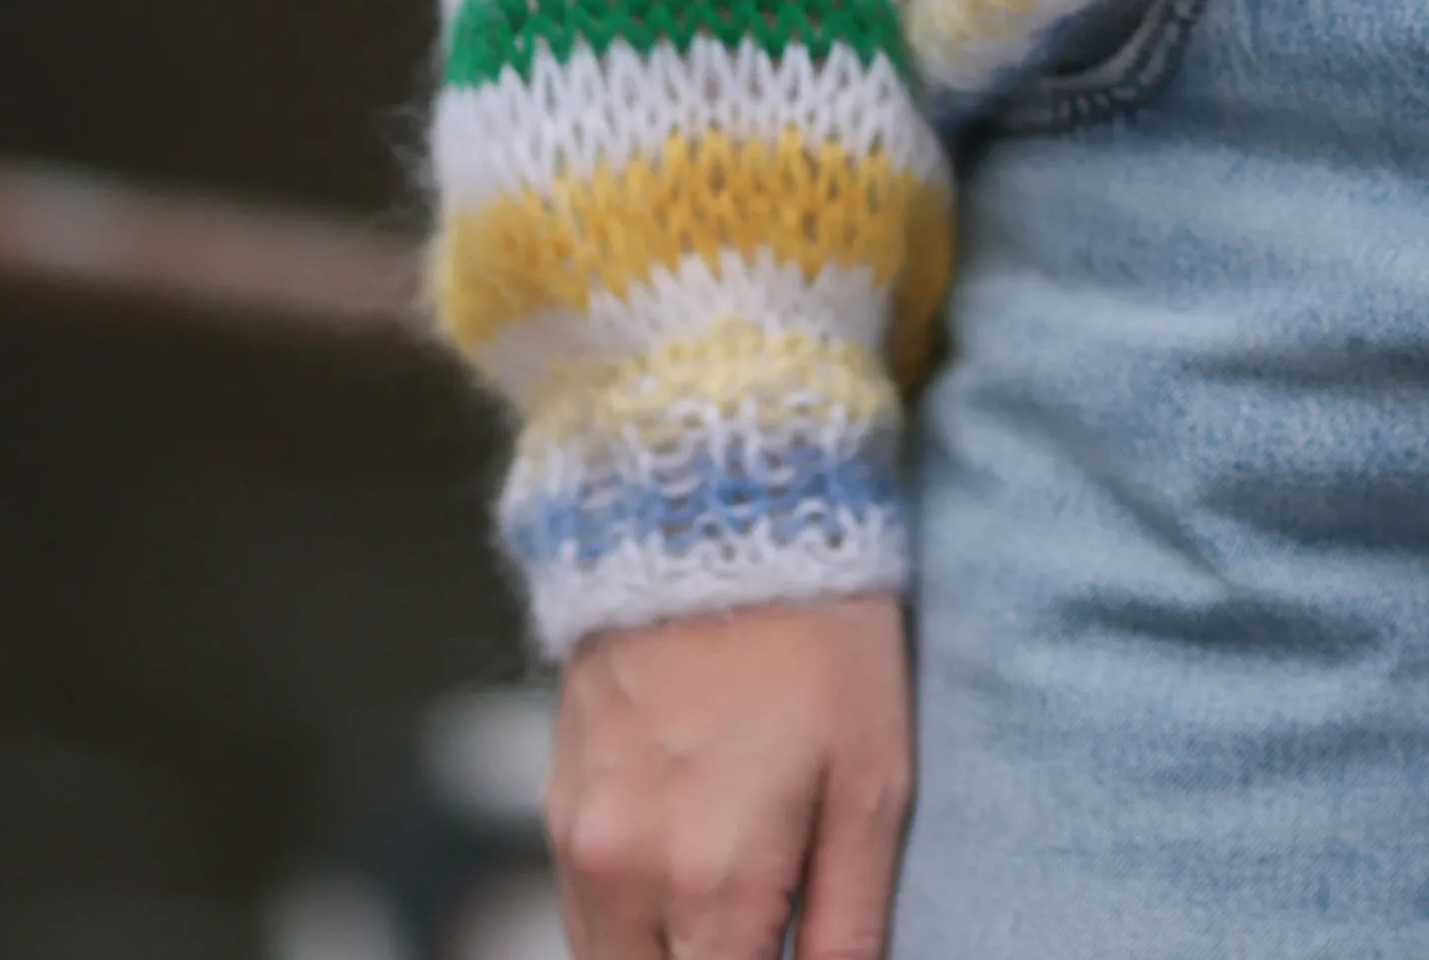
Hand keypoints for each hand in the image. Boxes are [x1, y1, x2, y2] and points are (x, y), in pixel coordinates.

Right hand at [552, 593, 907, 959]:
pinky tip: (693, 882)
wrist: (709, 512)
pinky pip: (584, 908)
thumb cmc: (818, 640)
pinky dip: (633, 922)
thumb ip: (852, 919)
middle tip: (768, 932)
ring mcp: (578, 839)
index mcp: (714, 877)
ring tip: (739, 917)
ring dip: (667, 958)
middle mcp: (625, 872)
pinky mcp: (557, 802)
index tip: (793, 948)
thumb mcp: (871, 780)